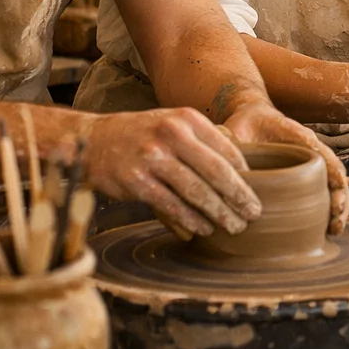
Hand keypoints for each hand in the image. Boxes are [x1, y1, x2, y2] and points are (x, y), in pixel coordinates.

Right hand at [82, 106, 259, 239]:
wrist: (92, 141)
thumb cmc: (142, 136)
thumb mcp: (173, 125)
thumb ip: (201, 142)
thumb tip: (239, 173)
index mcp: (187, 119)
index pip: (227, 149)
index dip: (245, 174)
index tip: (256, 191)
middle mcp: (172, 135)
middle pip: (216, 171)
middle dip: (239, 196)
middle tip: (254, 213)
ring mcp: (153, 158)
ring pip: (196, 191)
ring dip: (219, 213)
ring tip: (235, 226)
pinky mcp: (136, 182)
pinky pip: (172, 205)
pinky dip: (191, 220)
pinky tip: (204, 229)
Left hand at [222, 100, 348, 234]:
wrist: (253, 119)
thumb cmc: (245, 124)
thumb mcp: (236, 128)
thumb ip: (228, 139)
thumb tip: (218, 151)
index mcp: (298, 137)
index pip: (323, 154)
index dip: (333, 173)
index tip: (336, 192)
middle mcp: (311, 151)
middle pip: (337, 174)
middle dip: (341, 199)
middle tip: (336, 223)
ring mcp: (310, 165)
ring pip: (335, 185)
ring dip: (338, 208)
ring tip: (335, 230)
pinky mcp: (305, 177)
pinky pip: (324, 192)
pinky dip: (328, 211)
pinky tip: (326, 229)